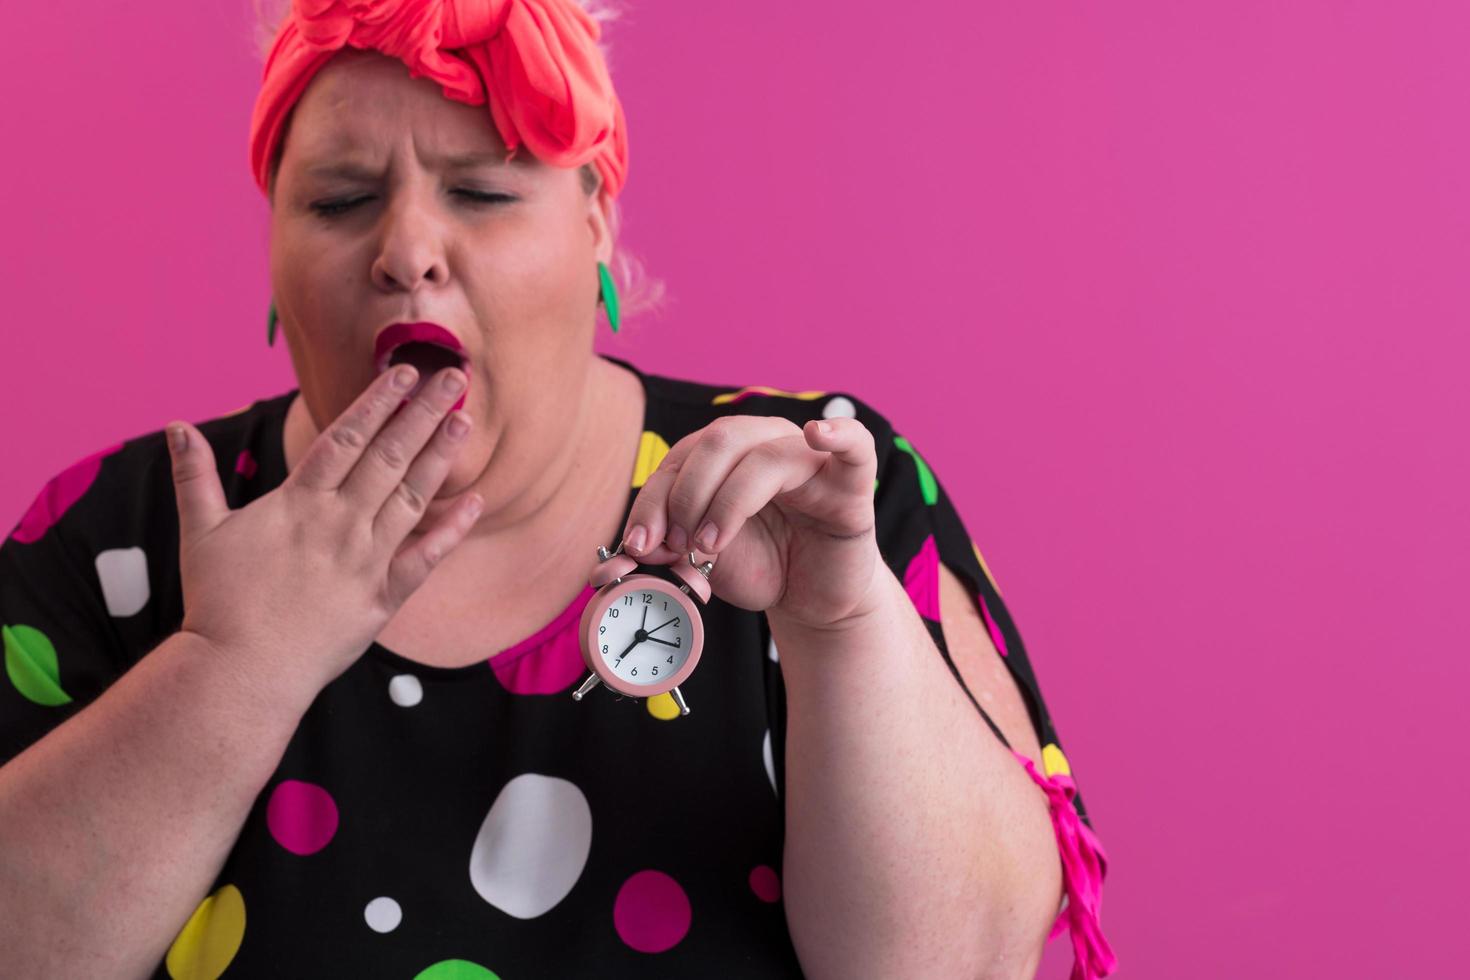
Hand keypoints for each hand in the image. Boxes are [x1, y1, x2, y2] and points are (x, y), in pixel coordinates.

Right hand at [163, 364, 481, 695]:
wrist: (241, 672)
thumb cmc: (218, 604)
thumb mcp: (200, 532)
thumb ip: (195, 476)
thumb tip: (175, 427)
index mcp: (299, 503)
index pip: (346, 438)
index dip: (377, 401)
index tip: (404, 372)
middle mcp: (340, 524)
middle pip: (389, 456)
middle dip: (422, 413)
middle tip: (453, 378)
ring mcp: (367, 560)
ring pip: (412, 497)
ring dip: (440, 457)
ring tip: (463, 420)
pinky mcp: (384, 598)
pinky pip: (426, 558)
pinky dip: (453, 529)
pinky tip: (476, 501)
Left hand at [620, 415, 881, 632]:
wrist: (809, 599)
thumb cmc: (760, 566)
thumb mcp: (700, 559)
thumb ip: (662, 551)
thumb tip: (616, 562)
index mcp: (728, 452)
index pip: (681, 458)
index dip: (652, 501)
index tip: (638, 546)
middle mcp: (768, 442)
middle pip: (719, 442)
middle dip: (685, 496)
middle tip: (678, 546)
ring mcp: (811, 459)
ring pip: (765, 457)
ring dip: (727, 503)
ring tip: (711, 546)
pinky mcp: (851, 485)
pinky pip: (854, 445)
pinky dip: (837, 433)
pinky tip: (817, 433)